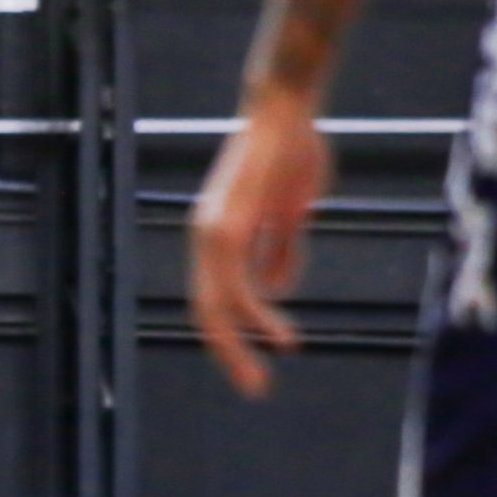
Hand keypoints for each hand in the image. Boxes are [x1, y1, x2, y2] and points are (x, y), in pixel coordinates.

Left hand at [188, 87, 331, 397]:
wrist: (285, 109)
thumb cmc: (290, 151)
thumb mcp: (291, 211)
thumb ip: (280, 248)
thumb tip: (277, 288)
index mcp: (216, 234)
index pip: (214, 297)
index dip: (233, 333)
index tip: (258, 362)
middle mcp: (205, 236)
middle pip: (207, 312)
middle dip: (230, 354)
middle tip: (254, 388)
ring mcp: (213, 232)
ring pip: (218, 307)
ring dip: (241, 346)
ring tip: (261, 378)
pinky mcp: (229, 227)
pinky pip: (239, 284)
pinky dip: (259, 317)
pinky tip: (281, 336)